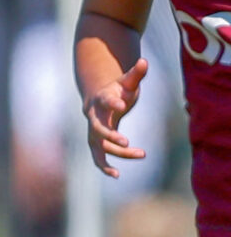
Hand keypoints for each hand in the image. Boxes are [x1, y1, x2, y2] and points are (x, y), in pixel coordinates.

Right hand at [84, 56, 147, 176]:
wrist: (98, 101)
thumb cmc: (115, 91)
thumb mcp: (126, 82)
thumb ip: (135, 73)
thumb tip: (144, 61)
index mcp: (101, 101)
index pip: (105, 103)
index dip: (112, 104)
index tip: (122, 105)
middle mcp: (94, 118)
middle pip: (99, 129)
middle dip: (111, 136)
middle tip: (126, 142)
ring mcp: (93, 132)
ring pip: (100, 145)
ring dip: (117, 153)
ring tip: (141, 154)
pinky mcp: (97, 143)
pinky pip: (98, 157)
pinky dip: (105, 166)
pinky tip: (116, 175)